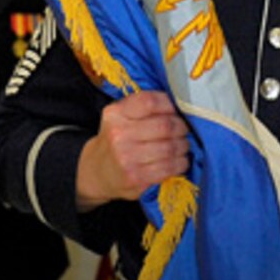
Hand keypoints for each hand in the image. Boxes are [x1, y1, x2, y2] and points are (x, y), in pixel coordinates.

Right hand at [76, 90, 189, 209]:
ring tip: (182, 146)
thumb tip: (178, 105)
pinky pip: (169, 167)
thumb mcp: (119, 117)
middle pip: (165, 125)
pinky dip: (180, 163)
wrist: (96, 172)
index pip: (150, 102)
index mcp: (116, 114)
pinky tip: (179, 161)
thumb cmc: (115, 140)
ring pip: (170, 147)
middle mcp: (119, 134)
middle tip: (183, 130)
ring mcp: (126, 157)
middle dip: (181, 127)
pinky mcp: (136, 177)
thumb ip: (142, 107)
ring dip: (183, 146)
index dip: (170, 105)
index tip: (176, 110)